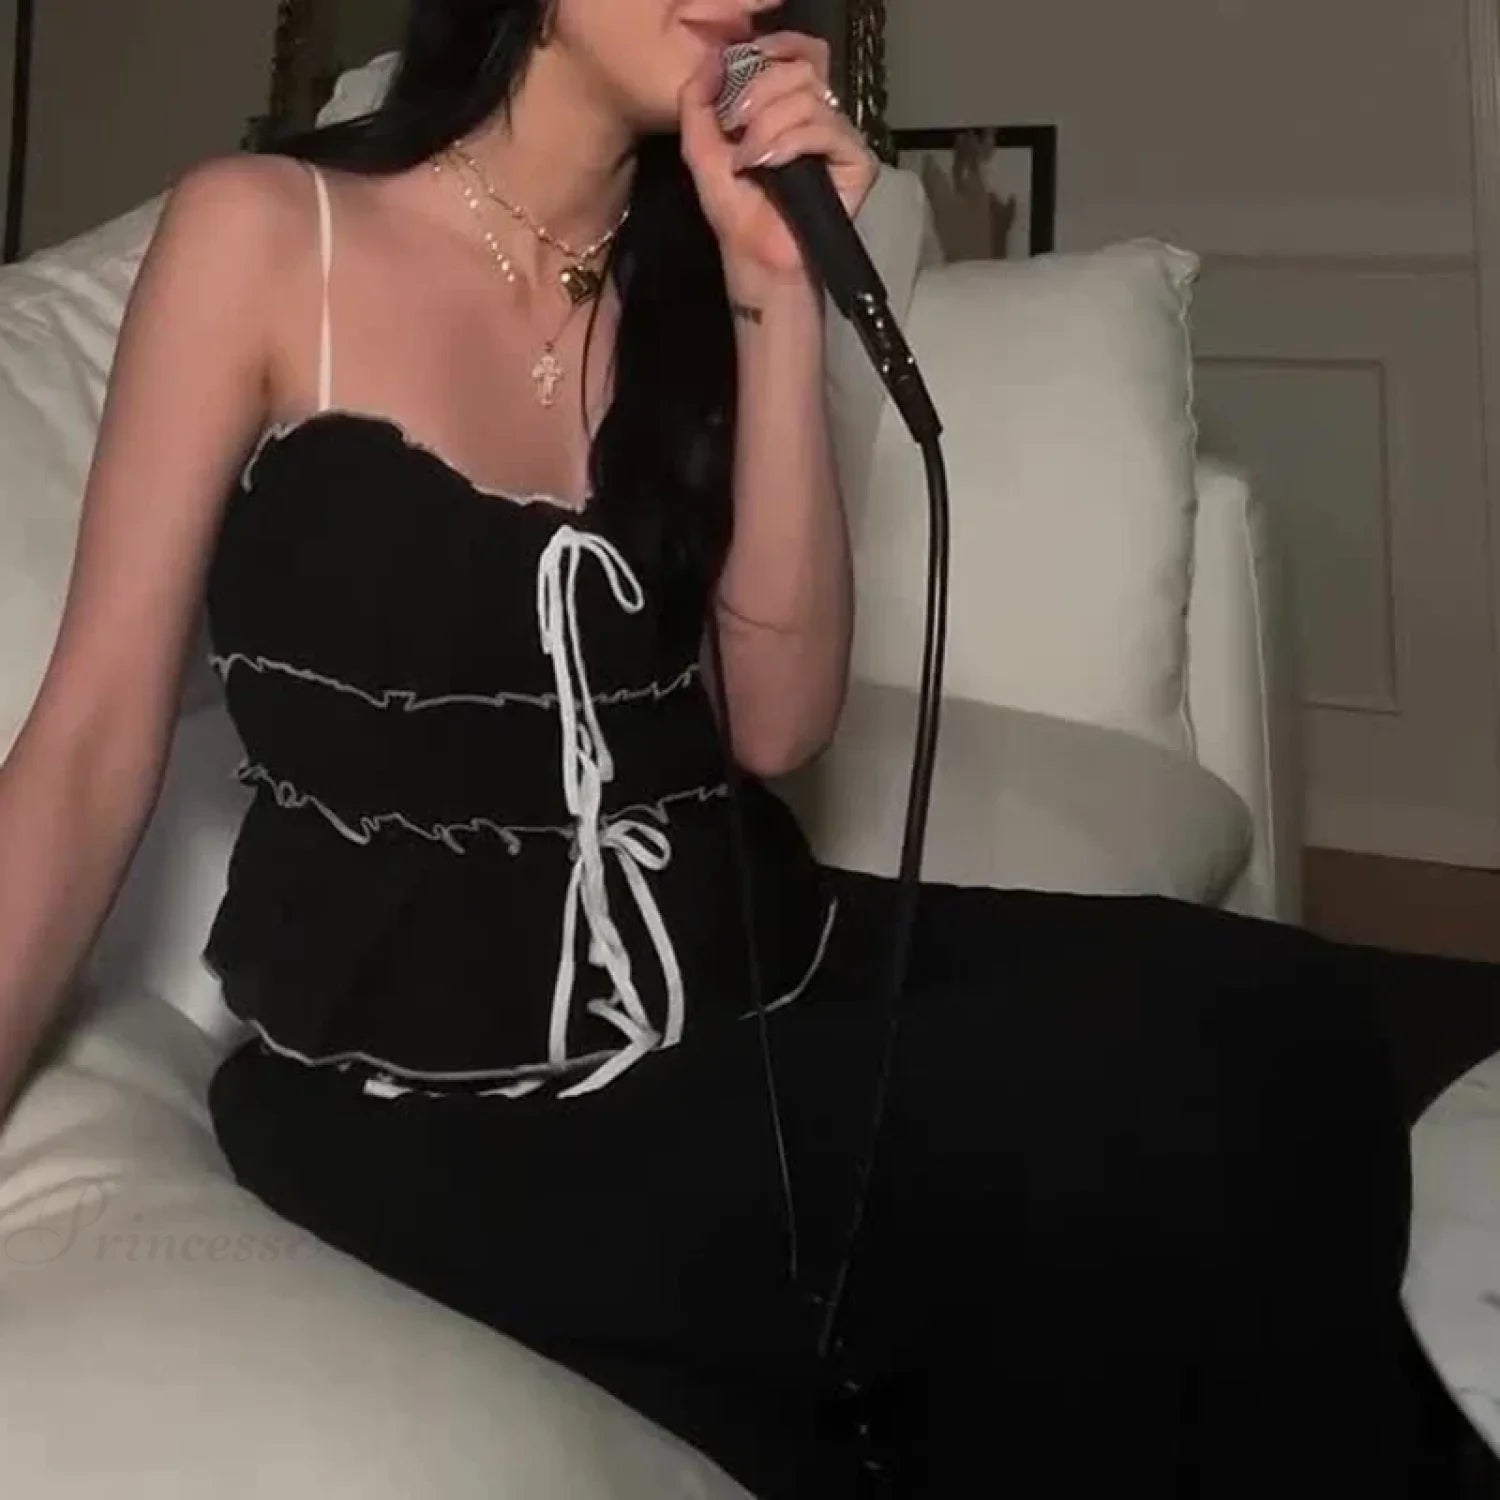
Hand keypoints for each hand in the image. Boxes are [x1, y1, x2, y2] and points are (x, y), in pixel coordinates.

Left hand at [679, 31, 879, 292]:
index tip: (750, 58)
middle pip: (802, 71)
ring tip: (749, 161)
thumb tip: (710, 59)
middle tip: (736, 128)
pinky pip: (827, 130)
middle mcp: (821, 119)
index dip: (780, 46)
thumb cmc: (736, 211)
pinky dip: (791, 142)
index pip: (802, 55)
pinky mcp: (858, 164)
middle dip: (760, 93)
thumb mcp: (702, 148)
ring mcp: (842, 141)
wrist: (755, 259)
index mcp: (791, 108)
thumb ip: (698, 101)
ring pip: (810, 100)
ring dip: (769, 126)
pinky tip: (770, 165)